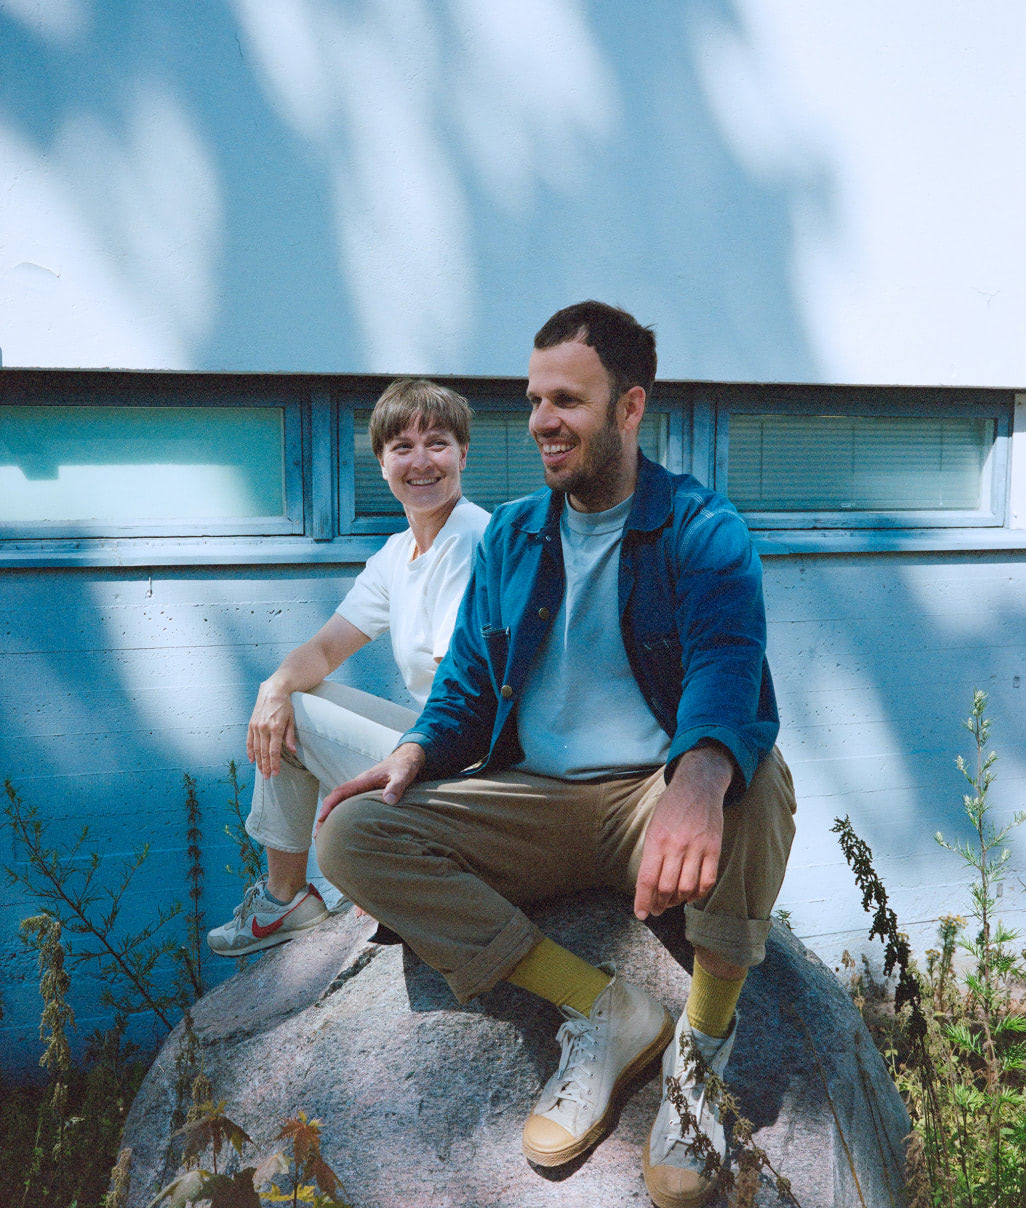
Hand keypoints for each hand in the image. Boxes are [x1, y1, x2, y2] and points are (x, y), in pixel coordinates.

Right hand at [246, 681, 296, 778]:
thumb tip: (292, 751)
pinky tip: (252, 760)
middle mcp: (264, 728)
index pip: (274, 751)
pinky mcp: (251, 724)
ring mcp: (256, 726)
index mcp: (275, 728)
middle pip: (264, 752)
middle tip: (268, 777)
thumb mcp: (291, 719)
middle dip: (266, 766)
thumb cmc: (285, 704)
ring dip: (258, 762)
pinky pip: (249, 741)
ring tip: (262, 772)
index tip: (275, 773)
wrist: (273, 690)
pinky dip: (250, 751)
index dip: (274, 764)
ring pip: (256, 749)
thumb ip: (289, 736)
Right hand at [314, 742, 425, 835]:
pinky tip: (342, 830)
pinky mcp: (366, 796)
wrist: (407, 759)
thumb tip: (389, 800)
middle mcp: (359, 786)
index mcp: (363, 780)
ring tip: (324, 838)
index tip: (322, 818)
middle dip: (324, 816)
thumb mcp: (403, 775)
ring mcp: (361, 791)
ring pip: (341, 804)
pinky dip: (342, 817)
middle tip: (317, 836)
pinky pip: (350, 807)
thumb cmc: (404, 766)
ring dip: (331, 819)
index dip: (330, 804)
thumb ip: (397, 786)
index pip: (341, 791)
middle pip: (336, 800)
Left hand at [633, 745, 733, 919]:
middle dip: (659, 904)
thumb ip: (652, 854)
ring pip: (686, 888)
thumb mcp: (653, 826)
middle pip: (666, 887)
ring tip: (672, 902)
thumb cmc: (671, 807)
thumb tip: (648, 885)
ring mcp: (697, 847)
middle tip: (656, 909)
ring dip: (678, 901)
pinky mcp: (714, 849)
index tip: (641, 915)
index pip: (647, 879)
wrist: (698, 786)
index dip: (643, 901)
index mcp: (656, 839)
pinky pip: (707, 880)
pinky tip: (691, 895)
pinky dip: (698, 893)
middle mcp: (676, 845)